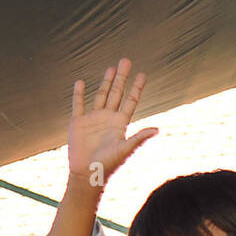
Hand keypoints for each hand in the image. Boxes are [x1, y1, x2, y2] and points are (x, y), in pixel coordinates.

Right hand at [67, 58, 157, 187]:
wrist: (87, 175)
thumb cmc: (107, 165)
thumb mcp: (125, 149)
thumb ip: (139, 137)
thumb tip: (157, 129)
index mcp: (120, 124)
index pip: (130, 101)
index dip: (136, 88)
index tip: (142, 74)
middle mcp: (108, 119)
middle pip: (116, 93)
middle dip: (121, 78)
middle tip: (126, 61)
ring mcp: (93, 119)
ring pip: (100, 95)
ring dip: (105, 82)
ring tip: (111, 68)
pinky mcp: (78, 123)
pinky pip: (78, 104)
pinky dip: (79, 94)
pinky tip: (80, 82)